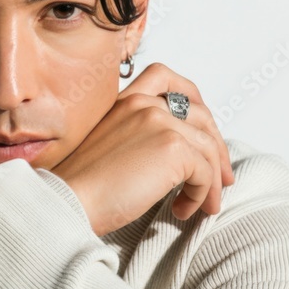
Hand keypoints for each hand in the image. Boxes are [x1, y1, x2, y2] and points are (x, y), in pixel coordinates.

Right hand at [51, 63, 234, 235]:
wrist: (67, 200)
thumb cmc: (80, 185)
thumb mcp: (106, 146)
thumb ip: (135, 137)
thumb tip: (174, 157)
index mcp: (124, 100)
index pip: (166, 78)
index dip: (194, 99)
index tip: (202, 130)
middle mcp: (143, 104)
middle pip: (201, 115)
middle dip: (217, 147)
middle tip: (221, 178)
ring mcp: (159, 122)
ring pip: (208, 148)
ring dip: (211, 181)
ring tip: (202, 205)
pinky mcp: (172, 148)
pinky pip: (205, 172)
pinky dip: (201, 195)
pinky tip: (181, 210)